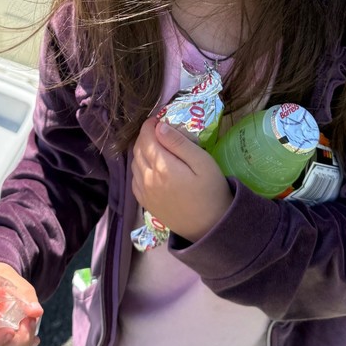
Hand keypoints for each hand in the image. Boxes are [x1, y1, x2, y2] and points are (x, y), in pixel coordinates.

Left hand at [131, 118, 232, 242]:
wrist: (209, 228)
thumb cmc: (211, 192)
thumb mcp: (202, 163)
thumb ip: (179, 143)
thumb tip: (159, 127)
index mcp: (162, 166)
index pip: (146, 137)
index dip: (150, 124)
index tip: (159, 117)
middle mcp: (147, 178)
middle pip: (138, 148)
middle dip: (146, 135)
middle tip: (159, 129)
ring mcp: (144, 192)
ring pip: (134, 162)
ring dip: (141, 149)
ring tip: (156, 144)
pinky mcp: (145, 202)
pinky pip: (134, 177)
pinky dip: (139, 165)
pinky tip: (151, 164)